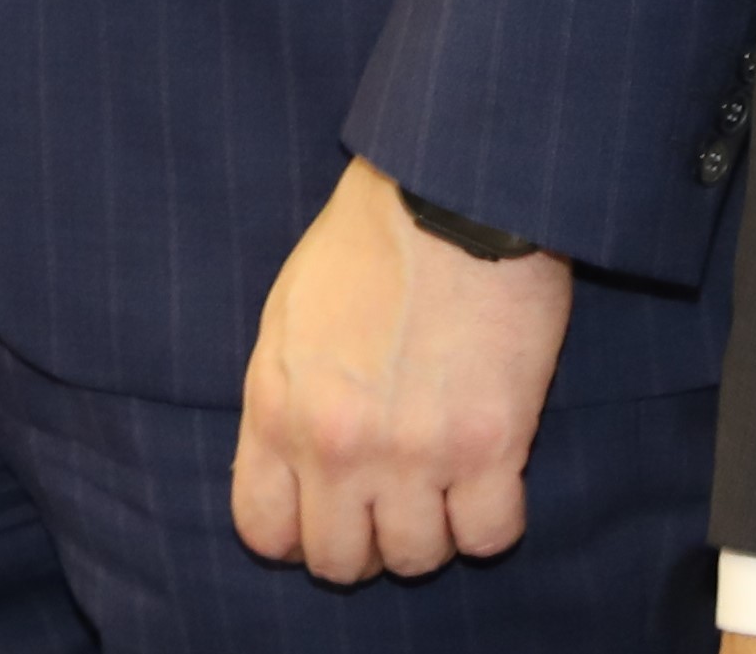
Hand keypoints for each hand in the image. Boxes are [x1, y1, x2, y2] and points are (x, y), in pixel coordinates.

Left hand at [233, 158, 572, 582]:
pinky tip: (491, 479)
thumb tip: (294, 467)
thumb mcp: (288, 316)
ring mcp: (414, 452)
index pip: (264, 530)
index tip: (327, 518)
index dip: (297, 537)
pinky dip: (491, 520)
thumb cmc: (370, 242)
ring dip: (432, 533)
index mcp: (276, 406)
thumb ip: (283, 401)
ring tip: (444, 487)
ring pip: (417, 559)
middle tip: (391, 507)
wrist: (453, 193)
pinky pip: (490, 536)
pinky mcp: (491, 446)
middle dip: (366, 546)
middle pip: (340, 561)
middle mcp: (336, 443)